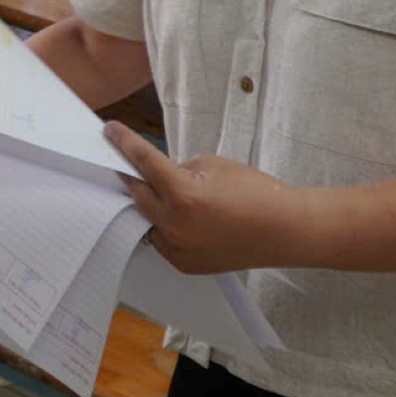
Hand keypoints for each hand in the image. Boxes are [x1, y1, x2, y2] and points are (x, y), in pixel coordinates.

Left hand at [104, 122, 304, 273]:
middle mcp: (174, 226)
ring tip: (158, 192)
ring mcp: (178, 249)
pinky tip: (175, 216)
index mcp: (182, 195)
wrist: (286, 231)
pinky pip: (162, 241)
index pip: (144, 163)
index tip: (109, 131)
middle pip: (138, 195)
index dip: (124, 144)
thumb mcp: (214, 165)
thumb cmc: (257, 192)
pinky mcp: (185, 264)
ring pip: (148, 221)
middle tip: (129, 164)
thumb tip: (161, 174)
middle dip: (133, 178)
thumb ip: (181, 169)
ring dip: (149, 205)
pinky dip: (163, 226)